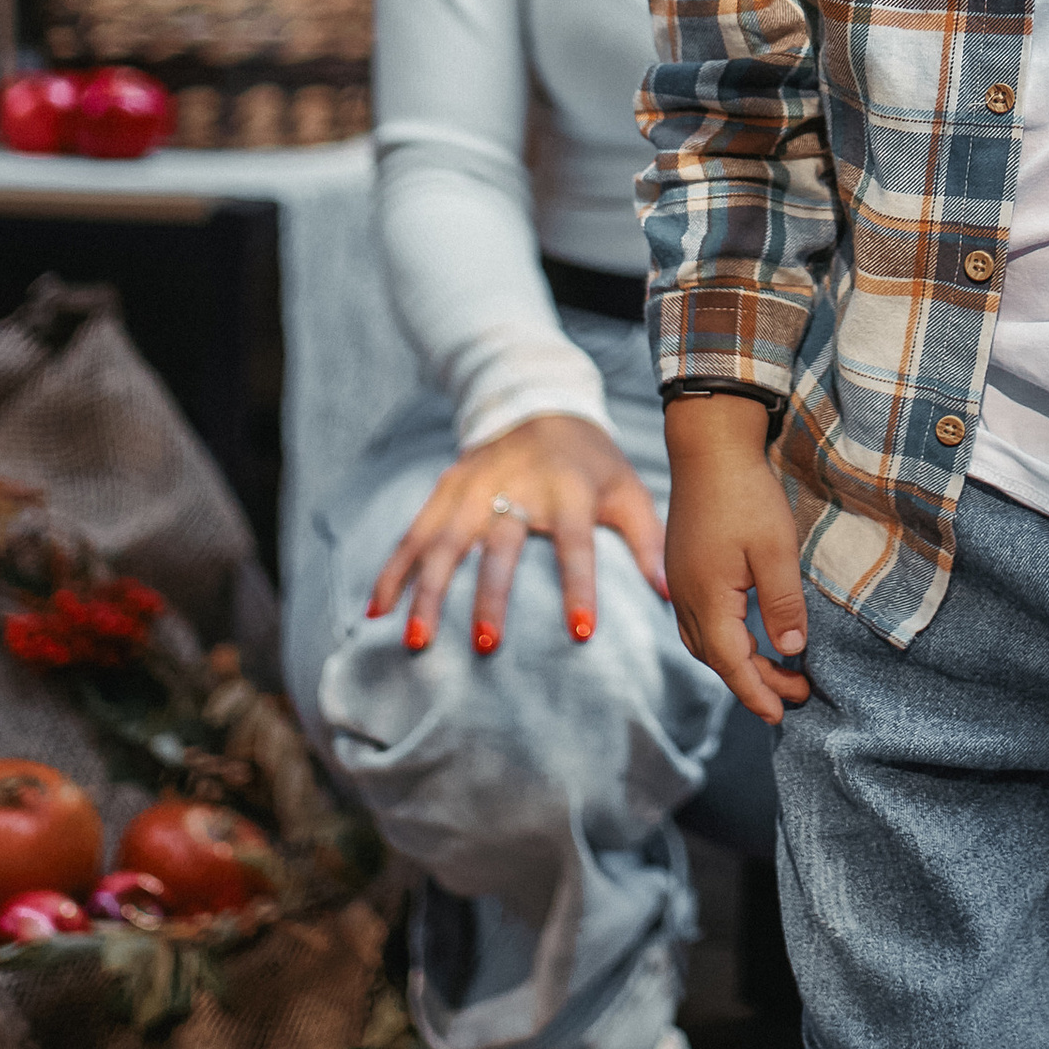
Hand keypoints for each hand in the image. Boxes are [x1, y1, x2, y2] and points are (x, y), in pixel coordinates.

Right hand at [367, 414, 666, 653]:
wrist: (539, 402)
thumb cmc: (593, 463)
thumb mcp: (628, 490)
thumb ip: (648, 541)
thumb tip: (673, 598)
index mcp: (567, 490)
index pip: (576, 543)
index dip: (580, 587)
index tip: (580, 633)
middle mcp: (515, 487)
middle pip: (499, 546)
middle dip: (490, 596)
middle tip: (485, 645)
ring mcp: (473, 488)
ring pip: (444, 543)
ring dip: (427, 593)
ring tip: (417, 643)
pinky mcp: (444, 490)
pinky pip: (412, 534)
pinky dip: (392, 571)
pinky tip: (375, 611)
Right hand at [663, 394, 810, 726]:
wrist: (708, 444)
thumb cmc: (745, 493)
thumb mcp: (776, 549)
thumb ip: (783, 604)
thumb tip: (791, 653)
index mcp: (708, 597)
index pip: (733, 663)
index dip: (758, 693)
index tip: (784, 715)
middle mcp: (686, 596)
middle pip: (718, 659)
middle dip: (754, 683)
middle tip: (797, 695)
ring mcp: (680, 581)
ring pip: (704, 642)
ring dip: (738, 663)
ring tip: (776, 672)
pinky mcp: (683, 566)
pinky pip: (699, 621)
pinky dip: (724, 640)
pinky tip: (747, 635)